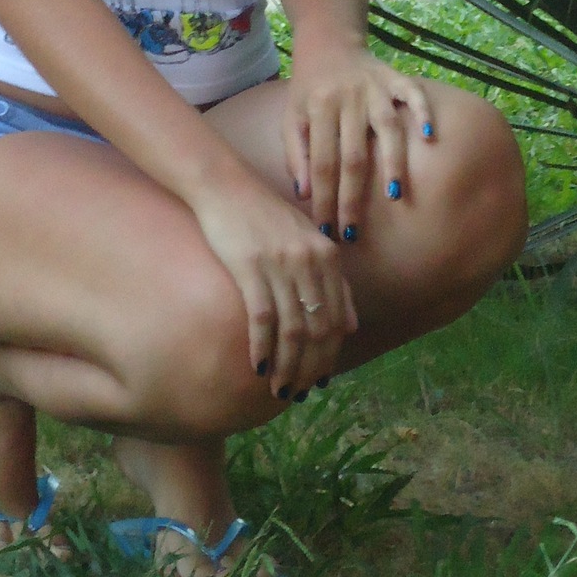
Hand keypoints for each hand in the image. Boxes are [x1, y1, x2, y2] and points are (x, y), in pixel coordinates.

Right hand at [190, 170, 357, 397]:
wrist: (225, 185)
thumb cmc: (264, 215)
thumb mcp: (307, 240)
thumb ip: (332, 280)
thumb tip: (350, 327)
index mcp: (327, 256)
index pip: (337, 321)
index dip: (329, 356)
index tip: (318, 379)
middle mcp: (310, 260)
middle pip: (319, 330)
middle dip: (310, 368)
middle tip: (296, 391)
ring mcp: (281, 263)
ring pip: (293, 330)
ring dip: (287, 365)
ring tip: (278, 388)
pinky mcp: (250, 266)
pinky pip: (262, 317)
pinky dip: (262, 347)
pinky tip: (257, 366)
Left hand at [282, 42, 433, 239]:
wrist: (329, 42)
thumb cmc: (309, 88)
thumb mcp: (291, 116)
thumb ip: (296, 152)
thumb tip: (304, 194)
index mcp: (317, 108)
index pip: (321, 163)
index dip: (324, 199)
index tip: (327, 231)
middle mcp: (347, 98)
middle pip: (352, 155)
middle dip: (353, 197)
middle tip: (354, 232)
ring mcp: (374, 87)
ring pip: (386, 128)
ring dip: (392, 162)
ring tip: (394, 196)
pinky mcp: (395, 77)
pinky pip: (413, 94)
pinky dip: (422, 113)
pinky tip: (428, 138)